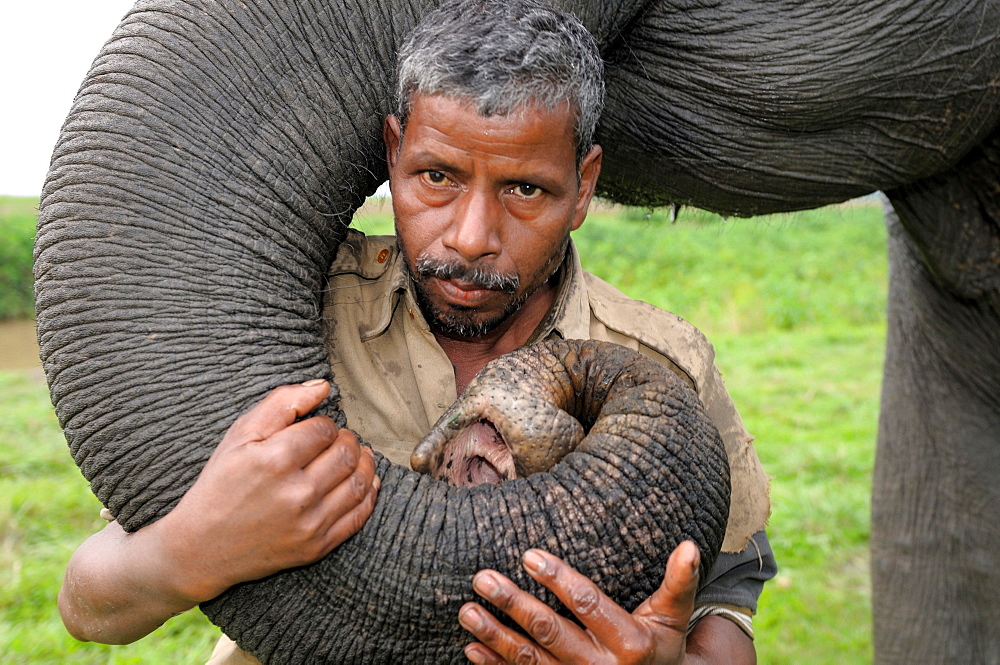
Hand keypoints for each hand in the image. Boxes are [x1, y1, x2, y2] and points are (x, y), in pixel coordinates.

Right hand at [155, 379, 379, 602]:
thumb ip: (282, 403)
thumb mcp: (240, 435)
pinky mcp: (317, 546)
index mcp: (274, 460)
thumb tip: (322, 386)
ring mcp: (309, 523)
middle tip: (338, 440)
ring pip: (358, 482)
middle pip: (346, 453)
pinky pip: (358, 515)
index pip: (325, 429)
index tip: (316, 430)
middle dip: (347, 440)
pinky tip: (364, 481)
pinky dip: (368, 494)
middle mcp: (296, 493)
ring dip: (364, 463)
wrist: (203, 547)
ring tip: (356, 455)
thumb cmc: (221, 484)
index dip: (324, 424)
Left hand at [458, 542, 700, 664]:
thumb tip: (691, 546)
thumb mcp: (674, 617)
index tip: (529, 555)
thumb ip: (679, 583)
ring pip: (530, 659)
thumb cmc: (662, 646)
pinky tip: (472, 647)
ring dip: (495, 634)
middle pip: (551, 632)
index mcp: (628, 641)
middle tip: (483, 578)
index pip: (588, 604)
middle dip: (514, 604)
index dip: (559, 579)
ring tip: (467, 610)